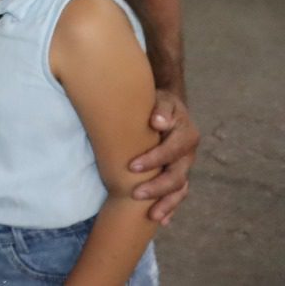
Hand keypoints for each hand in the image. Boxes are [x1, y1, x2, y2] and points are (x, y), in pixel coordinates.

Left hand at [129, 88, 198, 224]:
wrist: (166, 109)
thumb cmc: (159, 104)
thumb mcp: (162, 100)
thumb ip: (161, 109)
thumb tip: (157, 122)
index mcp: (187, 135)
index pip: (172, 151)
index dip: (154, 159)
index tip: (132, 166)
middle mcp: (189, 155)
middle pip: (177, 175)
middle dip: (157, 187)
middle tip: (135, 194)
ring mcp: (185, 168)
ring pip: (180, 190)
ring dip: (167, 204)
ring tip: (152, 216)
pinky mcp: (178, 175)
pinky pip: (177, 195)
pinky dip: (171, 208)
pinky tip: (161, 220)